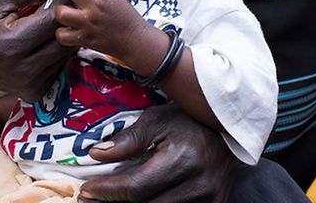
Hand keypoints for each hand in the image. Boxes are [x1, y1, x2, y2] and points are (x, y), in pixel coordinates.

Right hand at [0, 0, 74, 100]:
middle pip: (66, 38)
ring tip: (45, 25)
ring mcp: (32, 84)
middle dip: (65, 20)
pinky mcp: (36, 92)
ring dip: (62, 36)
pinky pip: (59, 66)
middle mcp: (25, 69)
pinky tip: (41, 44)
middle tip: (55, 8)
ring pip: (66, 53)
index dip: (60, 2)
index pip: (54, 19)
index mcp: (12, 43)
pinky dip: (55, 52)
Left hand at [51, 0, 159, 62]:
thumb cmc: (128, 20)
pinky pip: (63, 35)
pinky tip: (66, 30)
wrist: (136, 40)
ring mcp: (88, 23)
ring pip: (61, 13)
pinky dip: (61, 33)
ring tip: (62, 10)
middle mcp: (95, 7)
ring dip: (59, 10)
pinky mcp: (85, 39)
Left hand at [79, 104, 238, 202]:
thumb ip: (128, 139)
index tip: (85, 190)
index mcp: (183, 160)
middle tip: (90, 199)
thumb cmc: (189, 122)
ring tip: (110, 201)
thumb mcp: (158, 120)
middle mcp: (198, 186)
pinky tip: (135, 202)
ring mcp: (209, 200)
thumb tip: (96, 154)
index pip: (136, 187)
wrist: (230, 132)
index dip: (107, 191)